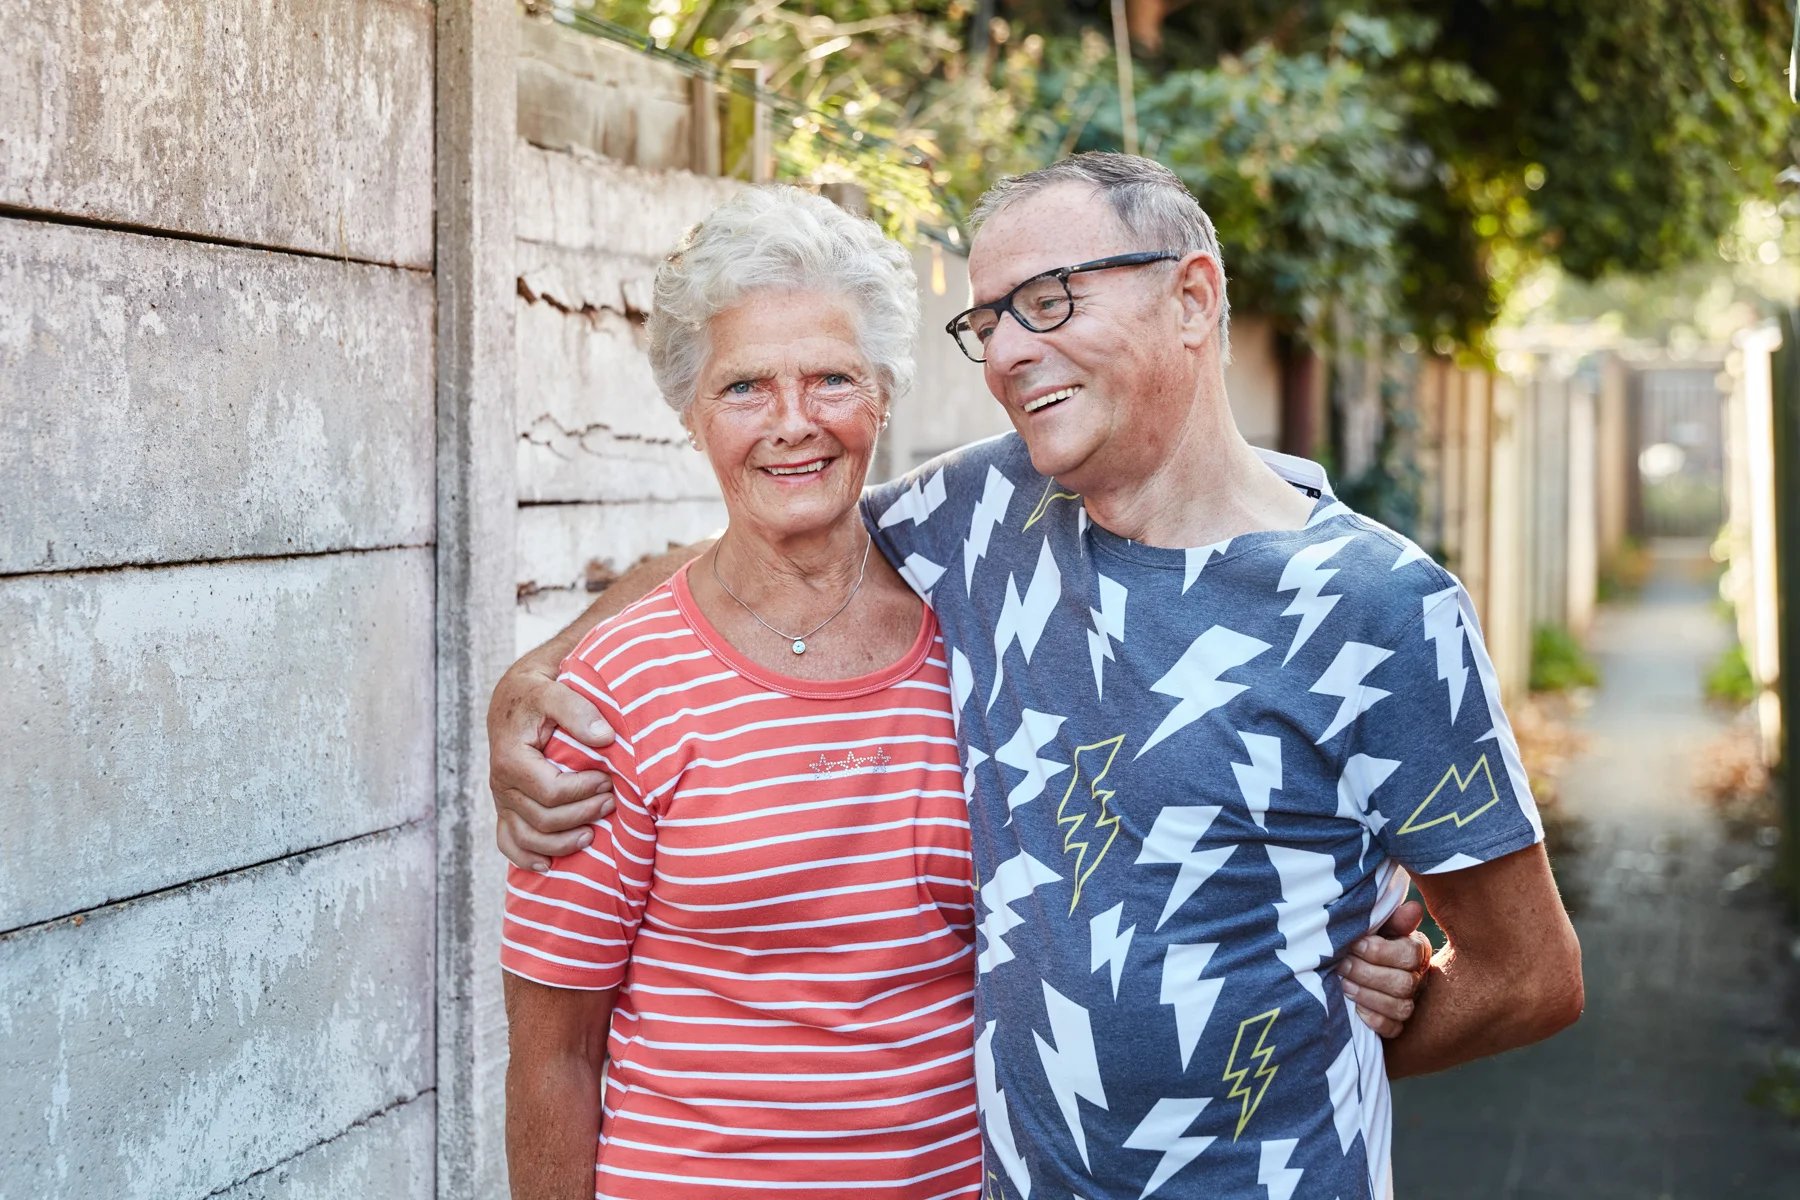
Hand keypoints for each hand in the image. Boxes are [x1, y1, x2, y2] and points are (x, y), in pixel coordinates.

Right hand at [488, 649, 617, 871]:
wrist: (515, 695)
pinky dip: (526, 858)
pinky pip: (507, 841)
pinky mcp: (505, 805)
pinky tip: (548, 865)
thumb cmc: (538, 691)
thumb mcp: (555, 689)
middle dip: (581, 815)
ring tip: (592, 835)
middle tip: (611, 803)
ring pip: (527, 838)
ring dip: (561, 844)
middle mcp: (500, 782)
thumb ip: (578, 710)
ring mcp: (501, 798)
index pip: (550, 792)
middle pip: (542, 820)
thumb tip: (605, 737)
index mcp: (510, 757)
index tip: (609, 781)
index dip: (584, 791)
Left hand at [1335, 899, 1433, 1037]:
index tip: (1354, 944)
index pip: (1410, 954)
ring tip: (1344, 985)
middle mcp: (1417, 978)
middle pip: (1404, 983)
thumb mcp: (1373, 925)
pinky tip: (1355, 1009)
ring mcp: (1408, 1002)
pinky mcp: (1396, 1025)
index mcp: (1415, 949)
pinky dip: (1374, 1019)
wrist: (1343, 964)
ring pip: (1400, 1007)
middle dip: (1367, 974)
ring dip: (1368, 996)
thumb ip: (1391, 918)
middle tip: (1341, 965)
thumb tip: (1414, 908)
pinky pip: (1393, 1029)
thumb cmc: (1359, 939)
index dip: (1379, 951)